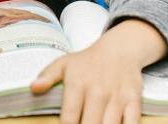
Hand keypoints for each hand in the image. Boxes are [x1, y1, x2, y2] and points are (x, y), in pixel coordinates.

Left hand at [30, 19, 167, 123]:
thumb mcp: (64, 64)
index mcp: (78, 83)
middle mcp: (98, 91)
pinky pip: (132, 123)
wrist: (120, 50)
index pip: (69, 118)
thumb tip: (33, 88)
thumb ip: (47, 76)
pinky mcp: (134, 100)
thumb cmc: (87, 62)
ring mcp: (117, 97)